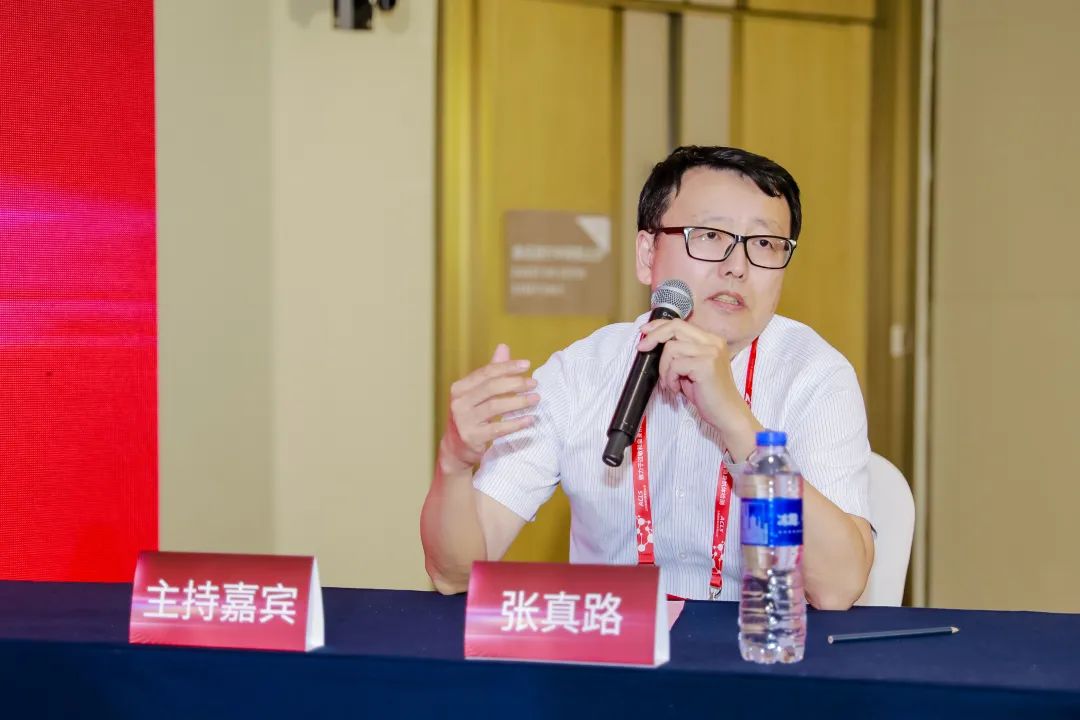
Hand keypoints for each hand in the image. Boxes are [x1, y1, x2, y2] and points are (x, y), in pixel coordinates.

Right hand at [438, 344, 539, 473]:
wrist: (456, 448)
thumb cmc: (471, 416)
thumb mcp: (477, 393)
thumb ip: (491, 373)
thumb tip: (503, 347)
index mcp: (460, 388)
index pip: (486, 372)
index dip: (507, 366)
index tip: (527, 365)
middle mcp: (459, 402)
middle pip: (491, 387)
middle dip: (515, 383)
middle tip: (534, 384)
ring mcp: (464, 420)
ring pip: (495, 407)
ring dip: (518, 402)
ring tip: (535, 399)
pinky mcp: (472, 437)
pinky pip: (497, 429)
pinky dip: (515, 424)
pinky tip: (529, 419)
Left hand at [636, 319, 755, 437]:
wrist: (726, 413)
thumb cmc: (708, 394)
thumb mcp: (692, 368)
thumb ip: (680, 353)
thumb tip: (654, 342)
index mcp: (711, 340)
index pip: (680, 324)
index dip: (659, 325)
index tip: (645, 331)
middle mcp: (713, 342)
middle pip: (675, 327)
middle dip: (654, 337)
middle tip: (642, 348)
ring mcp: (711, 352)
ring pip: (671, 348)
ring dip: (664, 368)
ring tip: (670, 383)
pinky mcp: (706, 365)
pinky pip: (675, 365)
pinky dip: (670, 378)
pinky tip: (677, 389)